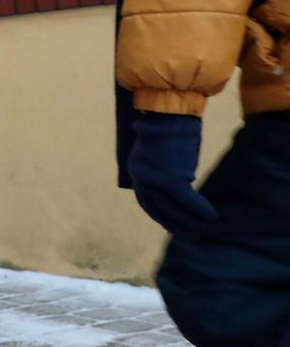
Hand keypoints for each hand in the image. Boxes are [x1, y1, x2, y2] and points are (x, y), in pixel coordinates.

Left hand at [127, 112, 216, 238]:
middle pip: (159, 210)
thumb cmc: (170, 129)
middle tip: (192, 234)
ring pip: (173, 208)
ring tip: (205, 226)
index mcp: (137, 171)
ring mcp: (154, 178)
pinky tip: (210, 215)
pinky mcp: (170, 177)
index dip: (161, 217)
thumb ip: (165, 173)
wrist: (170, 112)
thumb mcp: (161, 156)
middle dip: (176, 225)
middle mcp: (141, 177)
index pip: (147, 203)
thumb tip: (179, 190)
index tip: (173, 227)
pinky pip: (186, 200)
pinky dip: (199, 209)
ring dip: (190, 220)